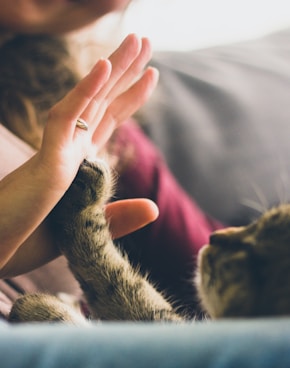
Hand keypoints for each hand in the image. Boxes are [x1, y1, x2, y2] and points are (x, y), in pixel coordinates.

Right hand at [0, 34, 158, 273]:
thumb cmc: (30, 241)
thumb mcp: (86, 230)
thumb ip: (118, 218)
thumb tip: (155, 208)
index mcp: (77, 164)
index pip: (107, 121)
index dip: (128, 96)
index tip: (150, 75)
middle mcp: (68, 151)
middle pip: (102, 103)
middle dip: (125, 71)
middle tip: (145, 40)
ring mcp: (58, 153)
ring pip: (89, 101)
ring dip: (113, 68)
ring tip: (138, 39)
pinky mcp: (46, 161)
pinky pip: (66, 120)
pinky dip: (84, 92)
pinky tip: (104, 66)